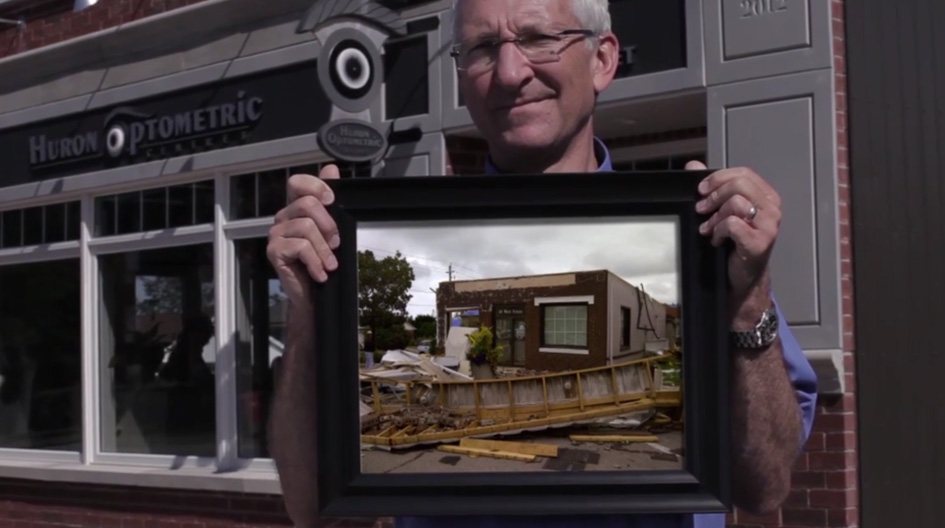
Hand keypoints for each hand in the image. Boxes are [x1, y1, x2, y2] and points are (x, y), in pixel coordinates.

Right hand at [266, 164, 340, 305]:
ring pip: (306, 227)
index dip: (316, 186)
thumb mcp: (332, 232)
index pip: (297, 182)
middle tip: (336, 243)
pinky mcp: (274, 251)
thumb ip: (330, 203)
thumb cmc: (322, 263)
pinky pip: (300, 247)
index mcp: (296, 209)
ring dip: (324, 249)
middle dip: (329, 224)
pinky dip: (316, 262)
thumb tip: (332, 168)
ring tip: (330, 264)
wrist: (313, 297)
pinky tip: (320, 274)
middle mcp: (283, 218)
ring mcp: (276, 234)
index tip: (332, 201)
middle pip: (307, 204)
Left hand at [687, 161, 781, 326]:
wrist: (742, 278)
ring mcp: (769, 226)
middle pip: (739, 184)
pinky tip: (716, 240)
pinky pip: (732, 224)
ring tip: (709, 229)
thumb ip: (711, 187)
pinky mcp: (760, 242)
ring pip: (736, 203)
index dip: (719, 178)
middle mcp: (772, 208)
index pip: (744, 173)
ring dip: (715, 216)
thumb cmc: (734, 243)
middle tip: (701, 209)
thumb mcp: (722, 211)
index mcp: (766, 196)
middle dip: (714, 195)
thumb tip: (693, 165)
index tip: (701, 189)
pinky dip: (718, 231)